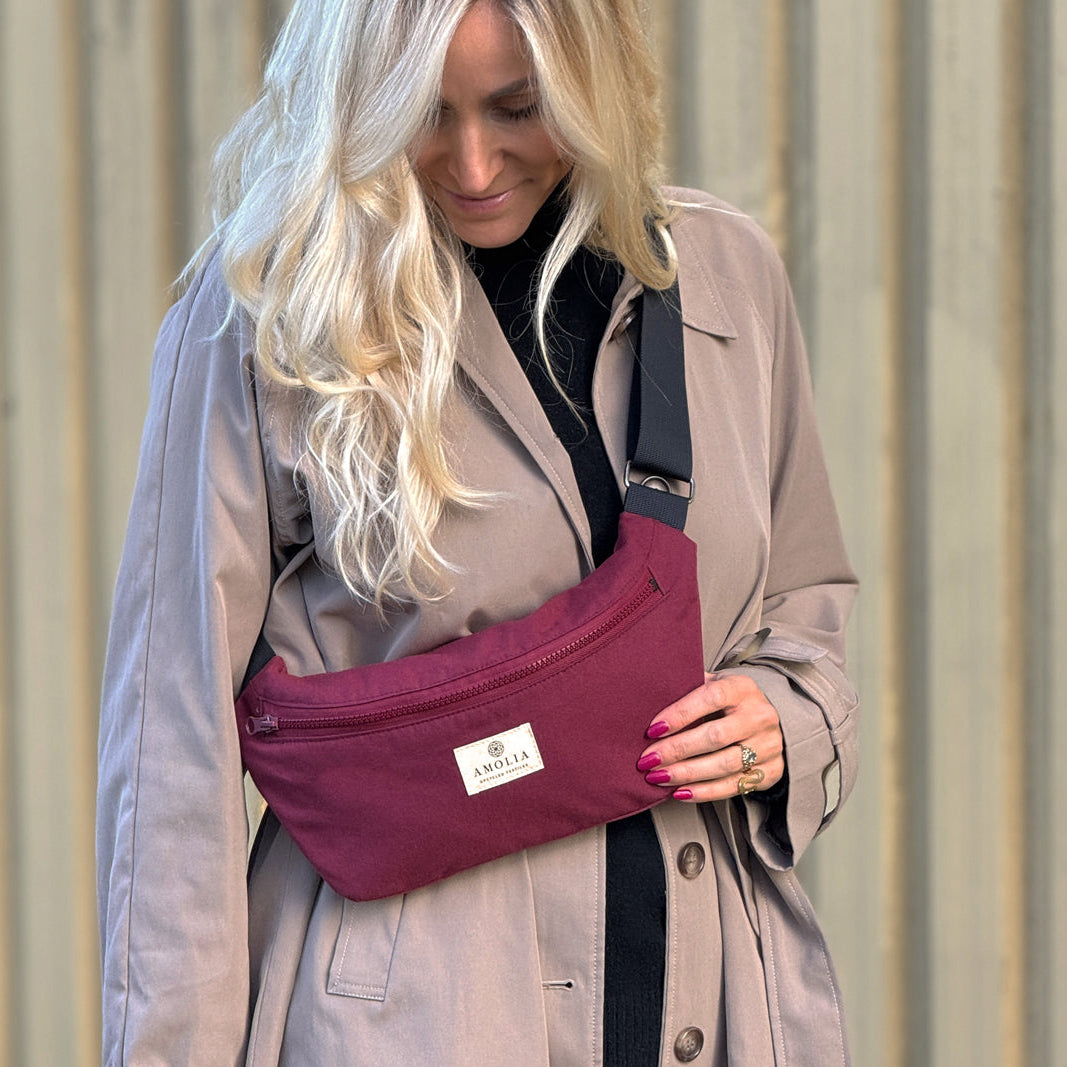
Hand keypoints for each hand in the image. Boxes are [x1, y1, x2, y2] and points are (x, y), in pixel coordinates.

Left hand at [637, 673, 783, 801]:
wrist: (767, 719)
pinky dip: (704, 792)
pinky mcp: (770, 770)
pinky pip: (734, 786)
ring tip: (659, 777)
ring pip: (724, 764)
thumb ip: (689, 688)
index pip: (712, 697)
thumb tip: (651, 695)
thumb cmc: (729, 702)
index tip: (653, 729)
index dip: (680, 714)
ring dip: (687, 773)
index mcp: (742, 688)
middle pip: (716, 736)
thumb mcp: (714, 684)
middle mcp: (759, 716)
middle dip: (677, 750)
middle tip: (648, 760)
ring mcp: (768, 745)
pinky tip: (681, 792)